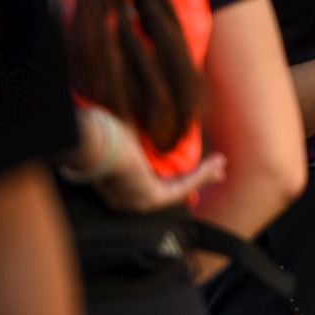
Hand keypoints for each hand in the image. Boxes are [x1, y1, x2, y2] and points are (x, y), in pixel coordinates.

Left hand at [69, 107, 226, 214]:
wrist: (93, 141)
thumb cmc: (104, 133)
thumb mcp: (130, 132)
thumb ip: (145, 131)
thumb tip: (161, 113)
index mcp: (120, 184)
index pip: (157, 183)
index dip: (182, 176)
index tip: (199, 166)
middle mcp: (129, 198)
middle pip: (173, 190)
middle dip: (199, 179)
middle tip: (217, 170)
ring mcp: (139, 201)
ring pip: (180, 189)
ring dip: (204, 175)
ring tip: (221, 163)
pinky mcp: (149, 198)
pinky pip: (181, 188)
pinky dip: (200, 176)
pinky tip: (214, 164)